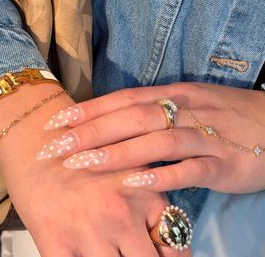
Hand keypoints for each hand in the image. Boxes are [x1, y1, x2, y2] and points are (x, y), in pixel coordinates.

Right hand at [0, 83, 188, 256]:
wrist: (36, 138)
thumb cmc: (83, 150)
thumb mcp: (129, 165)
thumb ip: (152, 199)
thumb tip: (167, 241)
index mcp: (144, 194)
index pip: (175, 248)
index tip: (162, 256)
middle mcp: (121, 215)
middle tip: (135, 253)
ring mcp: (88, 232)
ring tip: (108, 251)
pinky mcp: (55, 243)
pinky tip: (83, 256)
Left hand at [40, 83, 264, 193]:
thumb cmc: (223, 116)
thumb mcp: (187, 104)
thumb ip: (153, 111)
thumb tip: (112, 122)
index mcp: (173, 94)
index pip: (123, 98)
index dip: (89, 109)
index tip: (56, 122)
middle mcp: (185, 110)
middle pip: (132, 118)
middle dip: (91, 132)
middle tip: (54, 148)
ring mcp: (204, 135)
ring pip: (155, 141)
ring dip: (116, 153)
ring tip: (80, 166)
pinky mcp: (222, 162)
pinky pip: (188, 169)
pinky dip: (160, 175)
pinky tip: (132, 184)